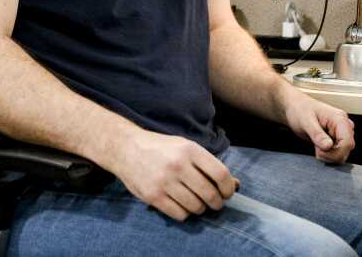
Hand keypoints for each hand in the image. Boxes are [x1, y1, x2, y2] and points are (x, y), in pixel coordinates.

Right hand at [108, 129, 238, 221]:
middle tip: (214, 202)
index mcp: (189, 150)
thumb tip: (235, 184)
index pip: (220, 174)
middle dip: (216, 203)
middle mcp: (178, 165)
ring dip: (200, 208)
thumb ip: (208, 164)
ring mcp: (164, 182)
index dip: (228, 188)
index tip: (227, 193)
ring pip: (196, 207)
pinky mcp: (153, 196)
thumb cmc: (161, 148)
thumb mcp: (185, 147)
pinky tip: (181, 204)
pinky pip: (180, 214)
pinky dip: (185, 213)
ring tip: (196, 202)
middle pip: (210, 194)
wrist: (126, 148)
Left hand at [280, 88, 354, 163]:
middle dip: (330, 155)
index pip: (348, 143)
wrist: (295, 107)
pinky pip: (337, 152)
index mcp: (339, 119)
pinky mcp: (337, 138)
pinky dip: (328, 154)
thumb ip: (317, 134)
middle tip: (315, 148)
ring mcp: (341, 132)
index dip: (335, 153)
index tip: (319, 152)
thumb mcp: (305, 121)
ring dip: (329, 155)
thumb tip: (328, 146)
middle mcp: (344, 125)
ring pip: (343, 153)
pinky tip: (318, 147)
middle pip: (346, 149)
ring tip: (316, 145)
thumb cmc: (300, 110)